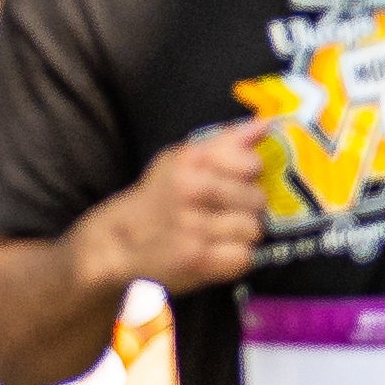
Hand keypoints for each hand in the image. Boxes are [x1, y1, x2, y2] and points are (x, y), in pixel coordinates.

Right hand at [88, 123, 270, 294]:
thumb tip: (267, 123)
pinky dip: (234, 259)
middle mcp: (190, 191)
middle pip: (257, 200)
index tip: (237, 178)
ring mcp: (193, 228)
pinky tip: (216, 252)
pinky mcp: (196, 261)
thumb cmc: (157, 198)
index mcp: (188, 162)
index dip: (250, 173)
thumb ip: (227, 141)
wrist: (116, 243)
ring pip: (253, 230)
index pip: (251, 164)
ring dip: (241, 234)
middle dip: (248, 207)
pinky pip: (243, 258)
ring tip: (218, 232)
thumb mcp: (182, 159)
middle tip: (225, 211)